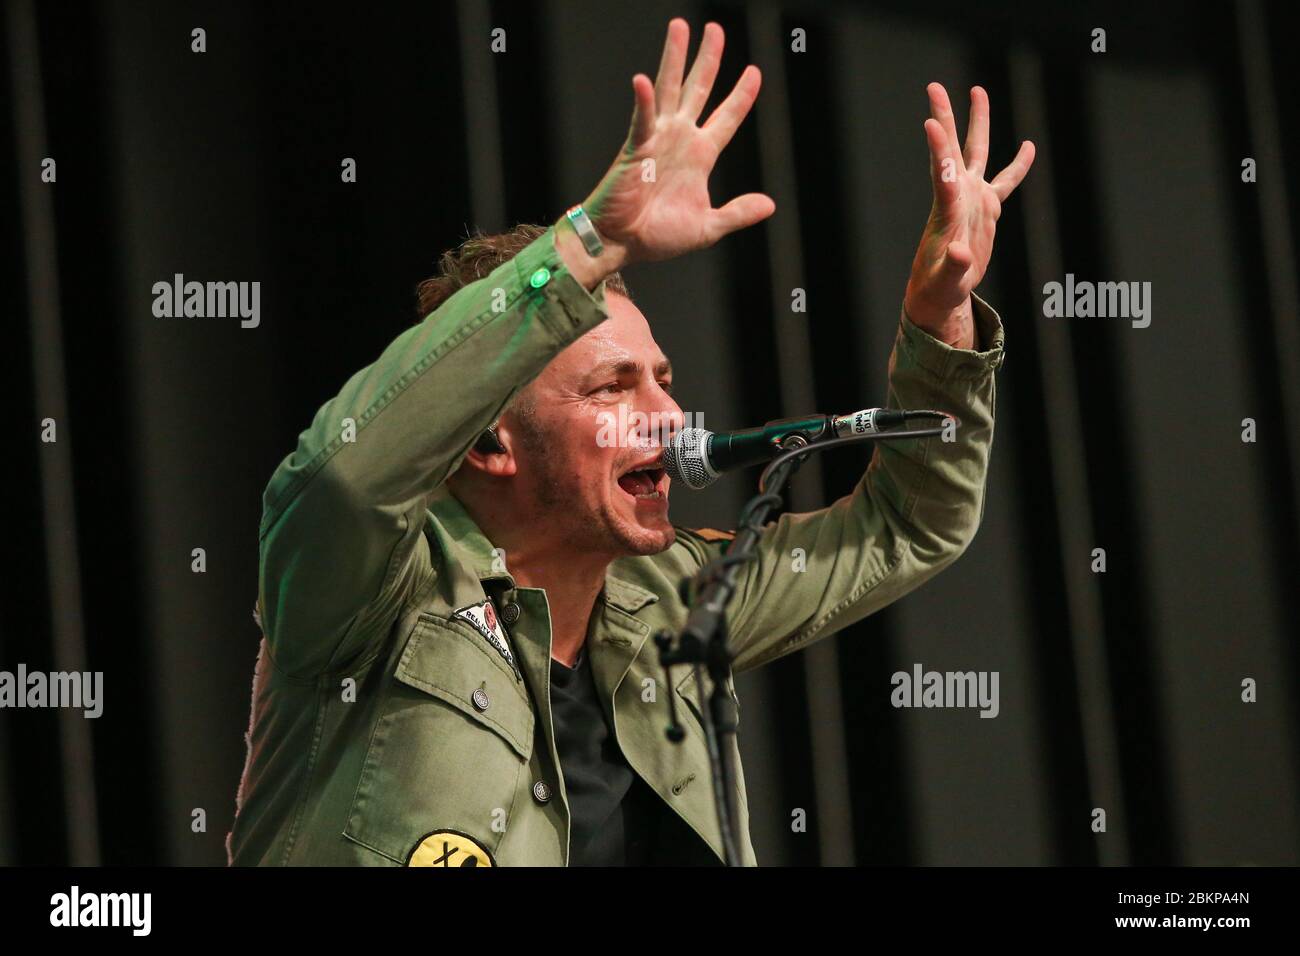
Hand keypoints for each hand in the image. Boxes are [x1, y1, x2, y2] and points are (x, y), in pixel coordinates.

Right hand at [562, 19, 774, 278]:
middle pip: (698, 90)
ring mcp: (657, 140)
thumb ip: (738, 213)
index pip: (726, 118)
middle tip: (715, 29)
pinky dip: (642, 102)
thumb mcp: (708, 227)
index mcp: (700, 156)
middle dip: (708, 59)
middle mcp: (679, 140)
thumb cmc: (658, 237)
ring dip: (674, 59)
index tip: (755, 72)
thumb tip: (770, 205)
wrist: (624, 245)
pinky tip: (642, 80)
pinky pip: (640, 121)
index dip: (741, 95)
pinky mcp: (634, 149)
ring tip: (680, 28)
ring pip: (669, 90)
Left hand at [904, 84, 1034, 348]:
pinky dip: (1018, 167)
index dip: (937, 148)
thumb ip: (954, 266)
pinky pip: (1005, 182)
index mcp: (947, 210)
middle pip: (951, 149)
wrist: (943, 291)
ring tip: (978, 90)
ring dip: (977, 123)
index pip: (941, 173)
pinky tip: (1030, 147)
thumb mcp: (946, 279)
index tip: (929, 121)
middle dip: (945, 118)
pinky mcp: (985, 210)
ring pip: (976, 153)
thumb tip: (961, 254)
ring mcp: (971, 199)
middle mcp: (957, 196)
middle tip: (934, 86)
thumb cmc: (940, 287)